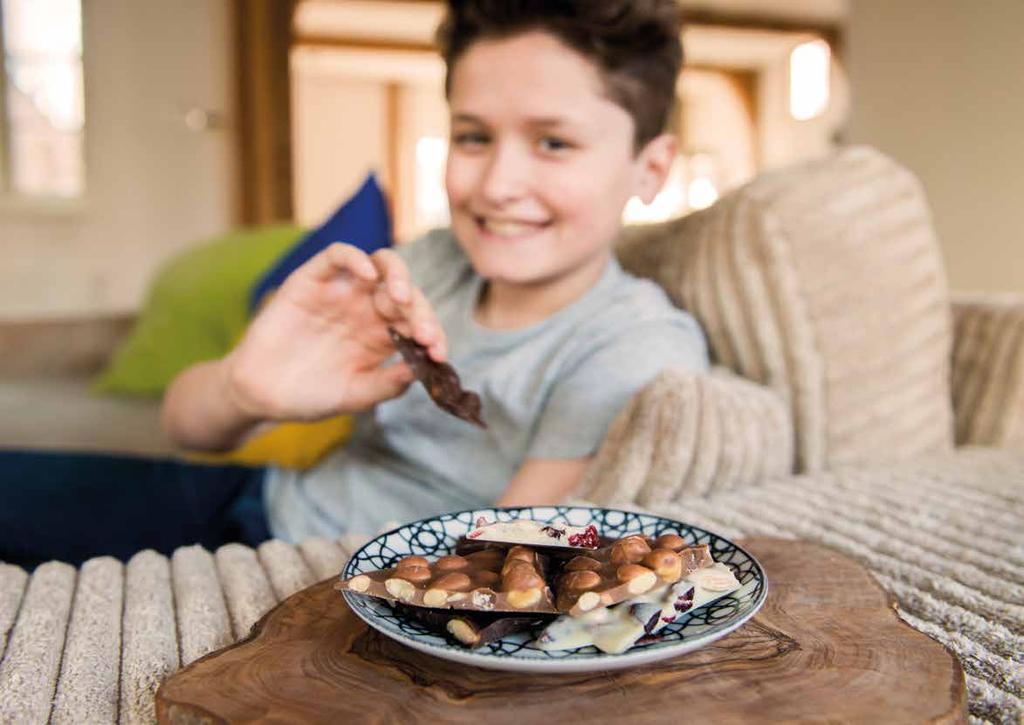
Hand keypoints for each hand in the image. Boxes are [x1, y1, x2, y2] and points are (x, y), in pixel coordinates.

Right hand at [224, 243, 445, 420]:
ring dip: (398, 275)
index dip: (433, 334)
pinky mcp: (312, 280)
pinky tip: (368, 274)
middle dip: (421, 310)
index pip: (418, 323)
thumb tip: (422, 369)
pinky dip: (355, 257)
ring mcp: (341, 292)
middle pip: (405, 293)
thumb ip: (386, 384)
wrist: (261, 396)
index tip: (438, 353)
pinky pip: (337, 256)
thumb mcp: (354, 396)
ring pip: (380, 265)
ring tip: (401, 298)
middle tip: (424, 332)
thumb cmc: (310, 396)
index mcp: (383, 334)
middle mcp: (367, 309)